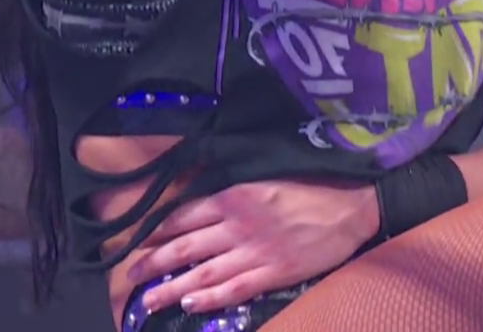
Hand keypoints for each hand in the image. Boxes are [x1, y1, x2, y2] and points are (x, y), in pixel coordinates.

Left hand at [126, 179, 377, 314]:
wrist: (352, 204)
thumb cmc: (310, 186)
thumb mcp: (264, 177)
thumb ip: (232, 191)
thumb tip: (200, 197)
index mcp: (234, 197)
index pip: (184, 216)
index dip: (157, 231)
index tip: (136, 241)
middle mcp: (238, 225)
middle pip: (186, 247)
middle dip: (154, 262)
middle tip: (130, 275)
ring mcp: (255, 252)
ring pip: (203, 272)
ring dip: (172, 287)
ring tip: (148, 300)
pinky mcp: (274, 273)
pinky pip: (235, 289)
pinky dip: (210, 298)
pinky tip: (191, 304)